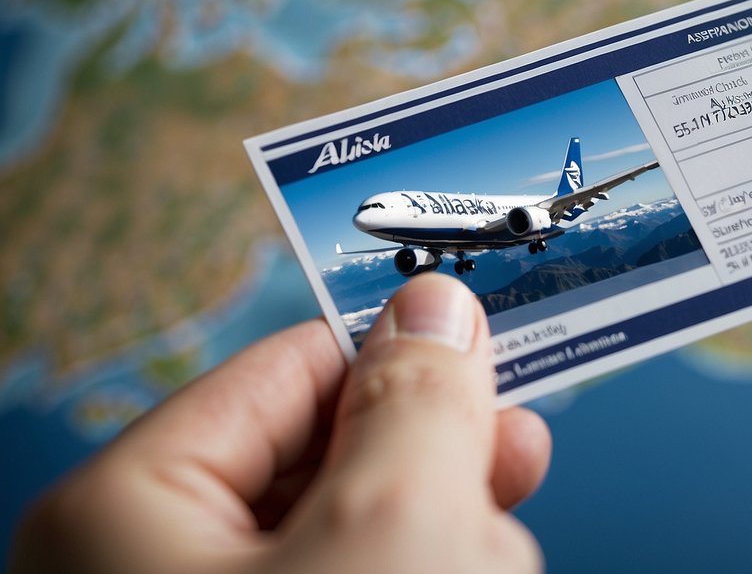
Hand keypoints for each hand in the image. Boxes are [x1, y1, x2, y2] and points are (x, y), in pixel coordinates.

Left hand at [11, 274, 551, 573]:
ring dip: (451, 540)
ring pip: (367, 533)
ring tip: (488, 567)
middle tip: (517, 457)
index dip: (403, 348)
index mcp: (130, 511)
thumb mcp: (394, 526)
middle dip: (438, 468)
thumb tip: (437, 307)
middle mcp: (154, 567)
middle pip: (337, 456)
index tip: (494, 335)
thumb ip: (421, 399)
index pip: (293, 369)